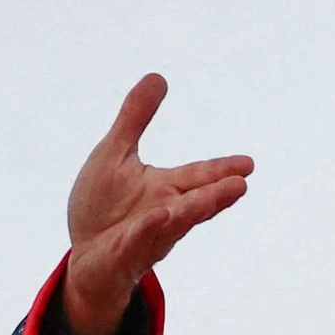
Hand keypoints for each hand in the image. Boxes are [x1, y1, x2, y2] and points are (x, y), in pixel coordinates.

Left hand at [60, 74, 251, 334]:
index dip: (222, 171)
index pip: (199, 177)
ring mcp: (145, 237)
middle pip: (194, 202)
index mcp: (166, 189)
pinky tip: (159, 216)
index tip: (248, 165)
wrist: (86, 257)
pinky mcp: (121, 255)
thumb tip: (159, 76)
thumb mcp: (115, 152)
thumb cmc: (104, 207)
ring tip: (212, 199)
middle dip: (216, 195)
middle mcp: (164, 214)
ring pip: (172, 224)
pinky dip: (147, 231)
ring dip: (190, 212)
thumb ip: (135, 117)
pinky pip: (135, 243)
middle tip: (241, 185)